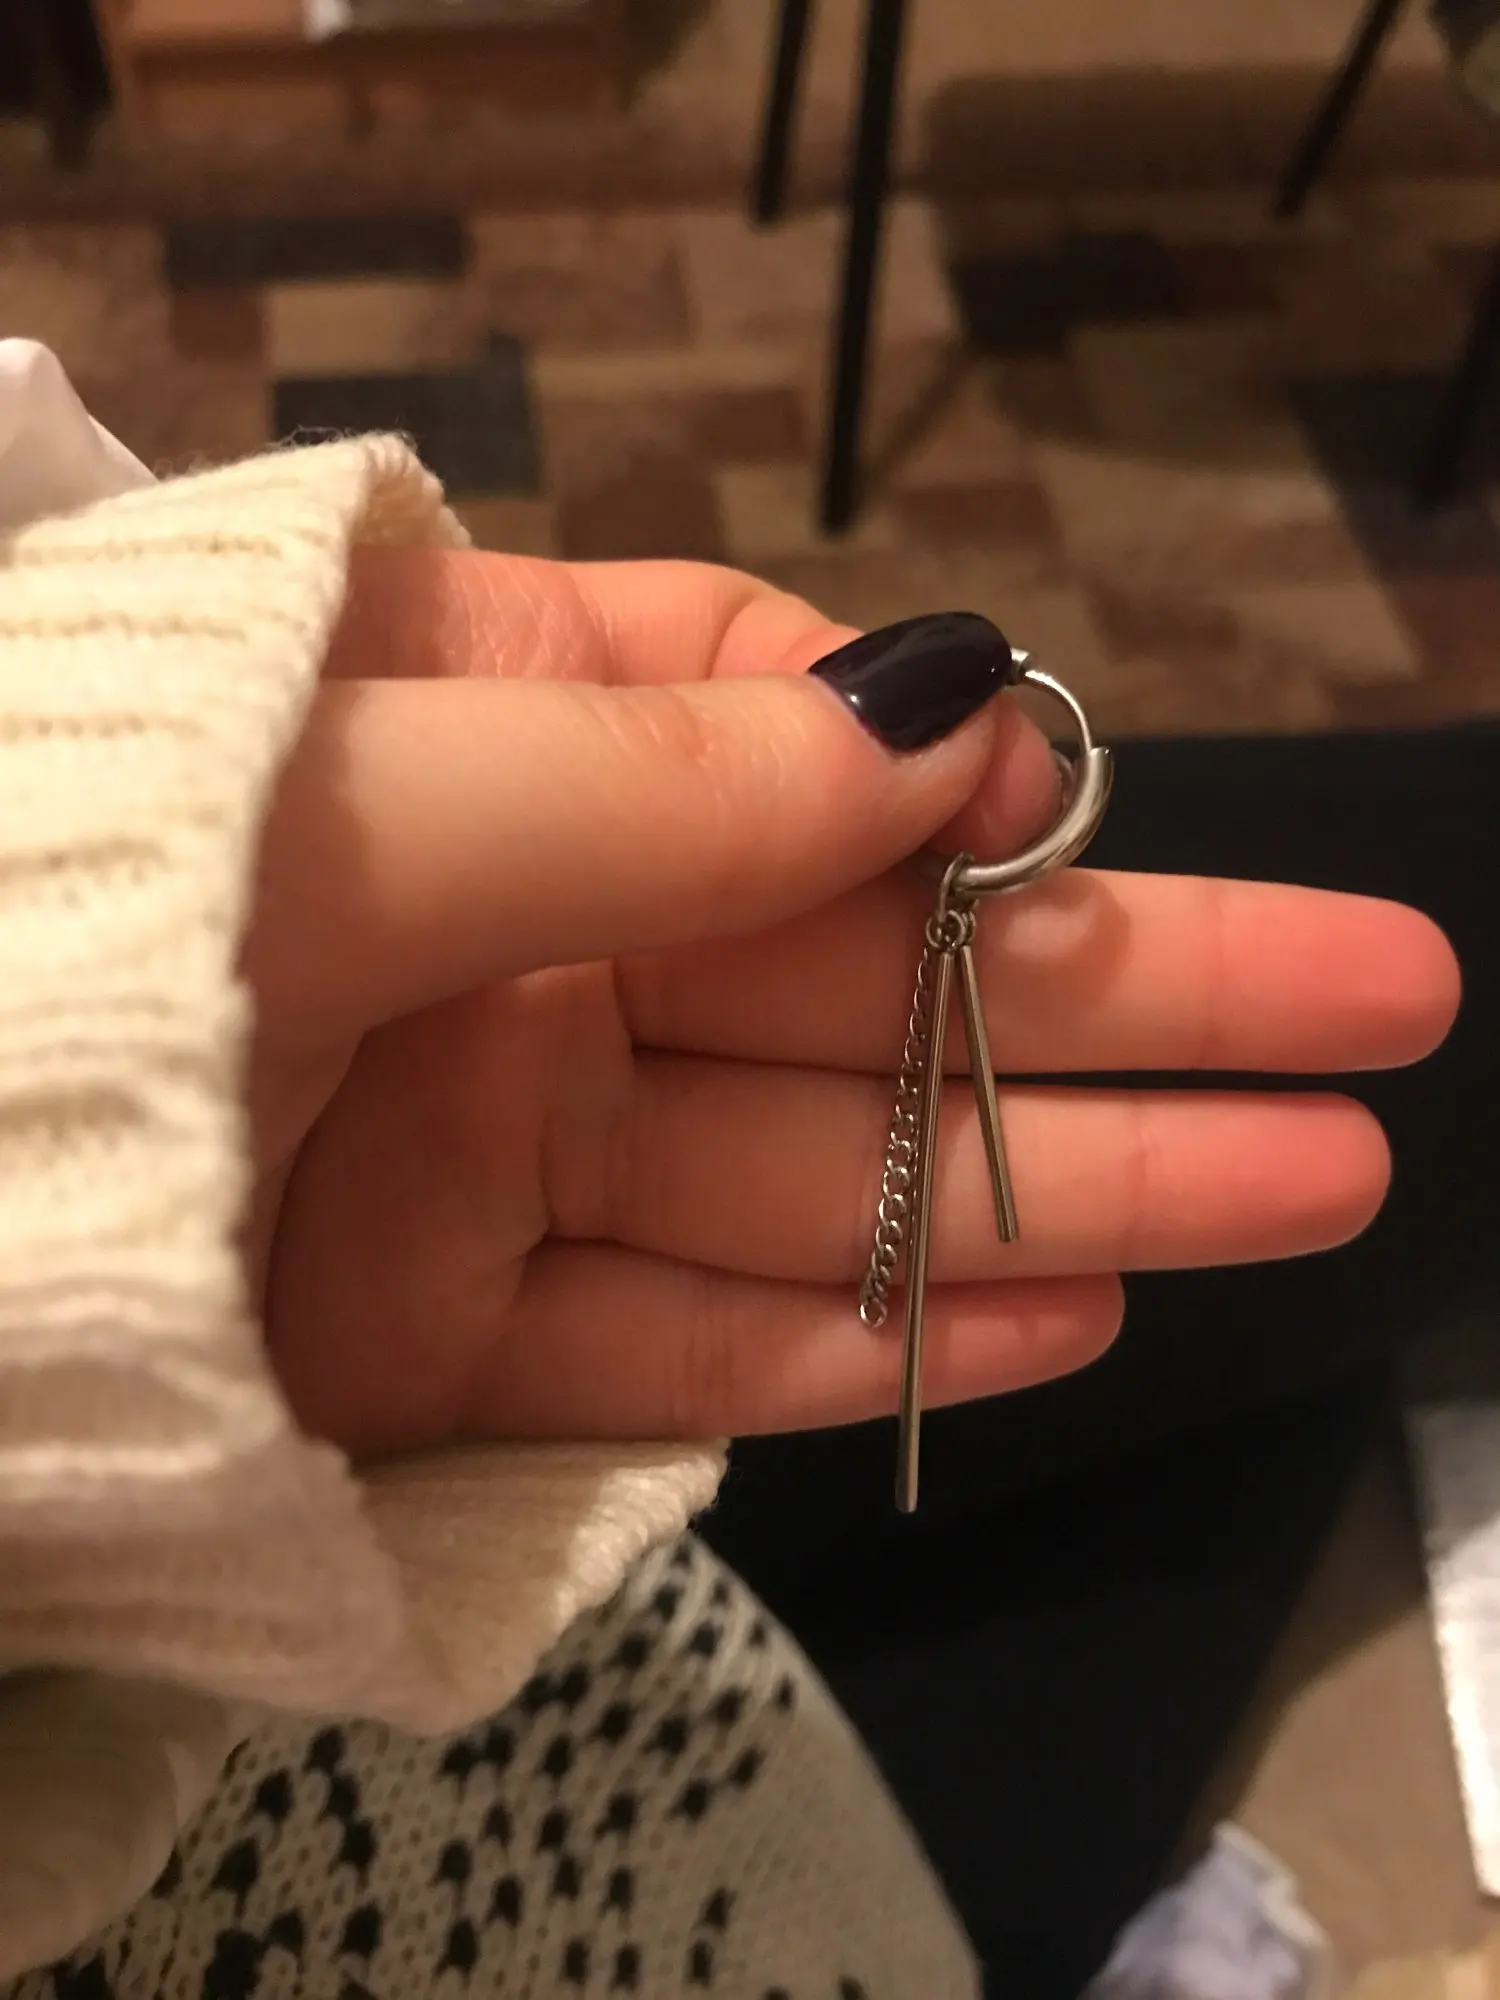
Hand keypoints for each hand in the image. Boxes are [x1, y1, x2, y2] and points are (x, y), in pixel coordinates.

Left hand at [246, 550, 1459, 1460]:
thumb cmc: (97, 883)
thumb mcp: (382, 779)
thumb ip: (674, 765)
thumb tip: (958, 724)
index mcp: (497, 737)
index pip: (781, 727)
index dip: (956, 775)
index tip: (1083, 811)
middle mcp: (528, 936)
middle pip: (882, 972)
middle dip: (1136, 998)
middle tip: (1380, 1021)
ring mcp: (500, 1146)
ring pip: (834, 1174)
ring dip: (1066, 1189)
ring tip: (1298, 1189)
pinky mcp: (453, 1332)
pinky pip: (700, 1335)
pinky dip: (876, 1336)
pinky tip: (1069, 1319)